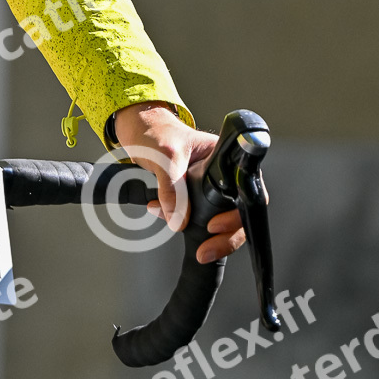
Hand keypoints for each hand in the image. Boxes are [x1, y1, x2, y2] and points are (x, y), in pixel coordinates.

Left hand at [110, 102, 247, 264]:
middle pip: (236, 212)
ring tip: (187, 239)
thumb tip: (179, 220)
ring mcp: (207, 185)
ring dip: (202, 234)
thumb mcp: (165, 156)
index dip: (236, 215)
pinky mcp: (191, 194)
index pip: (244, 191)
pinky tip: (163, 215)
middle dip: (223, 236)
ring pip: (217, 218)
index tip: (215, 226)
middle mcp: (221, 172)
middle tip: (206, 250)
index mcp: (224, 157)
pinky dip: (180, 221)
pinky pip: (194, 216)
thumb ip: (172, 188)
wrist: (134, 128)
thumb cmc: (154, 130)